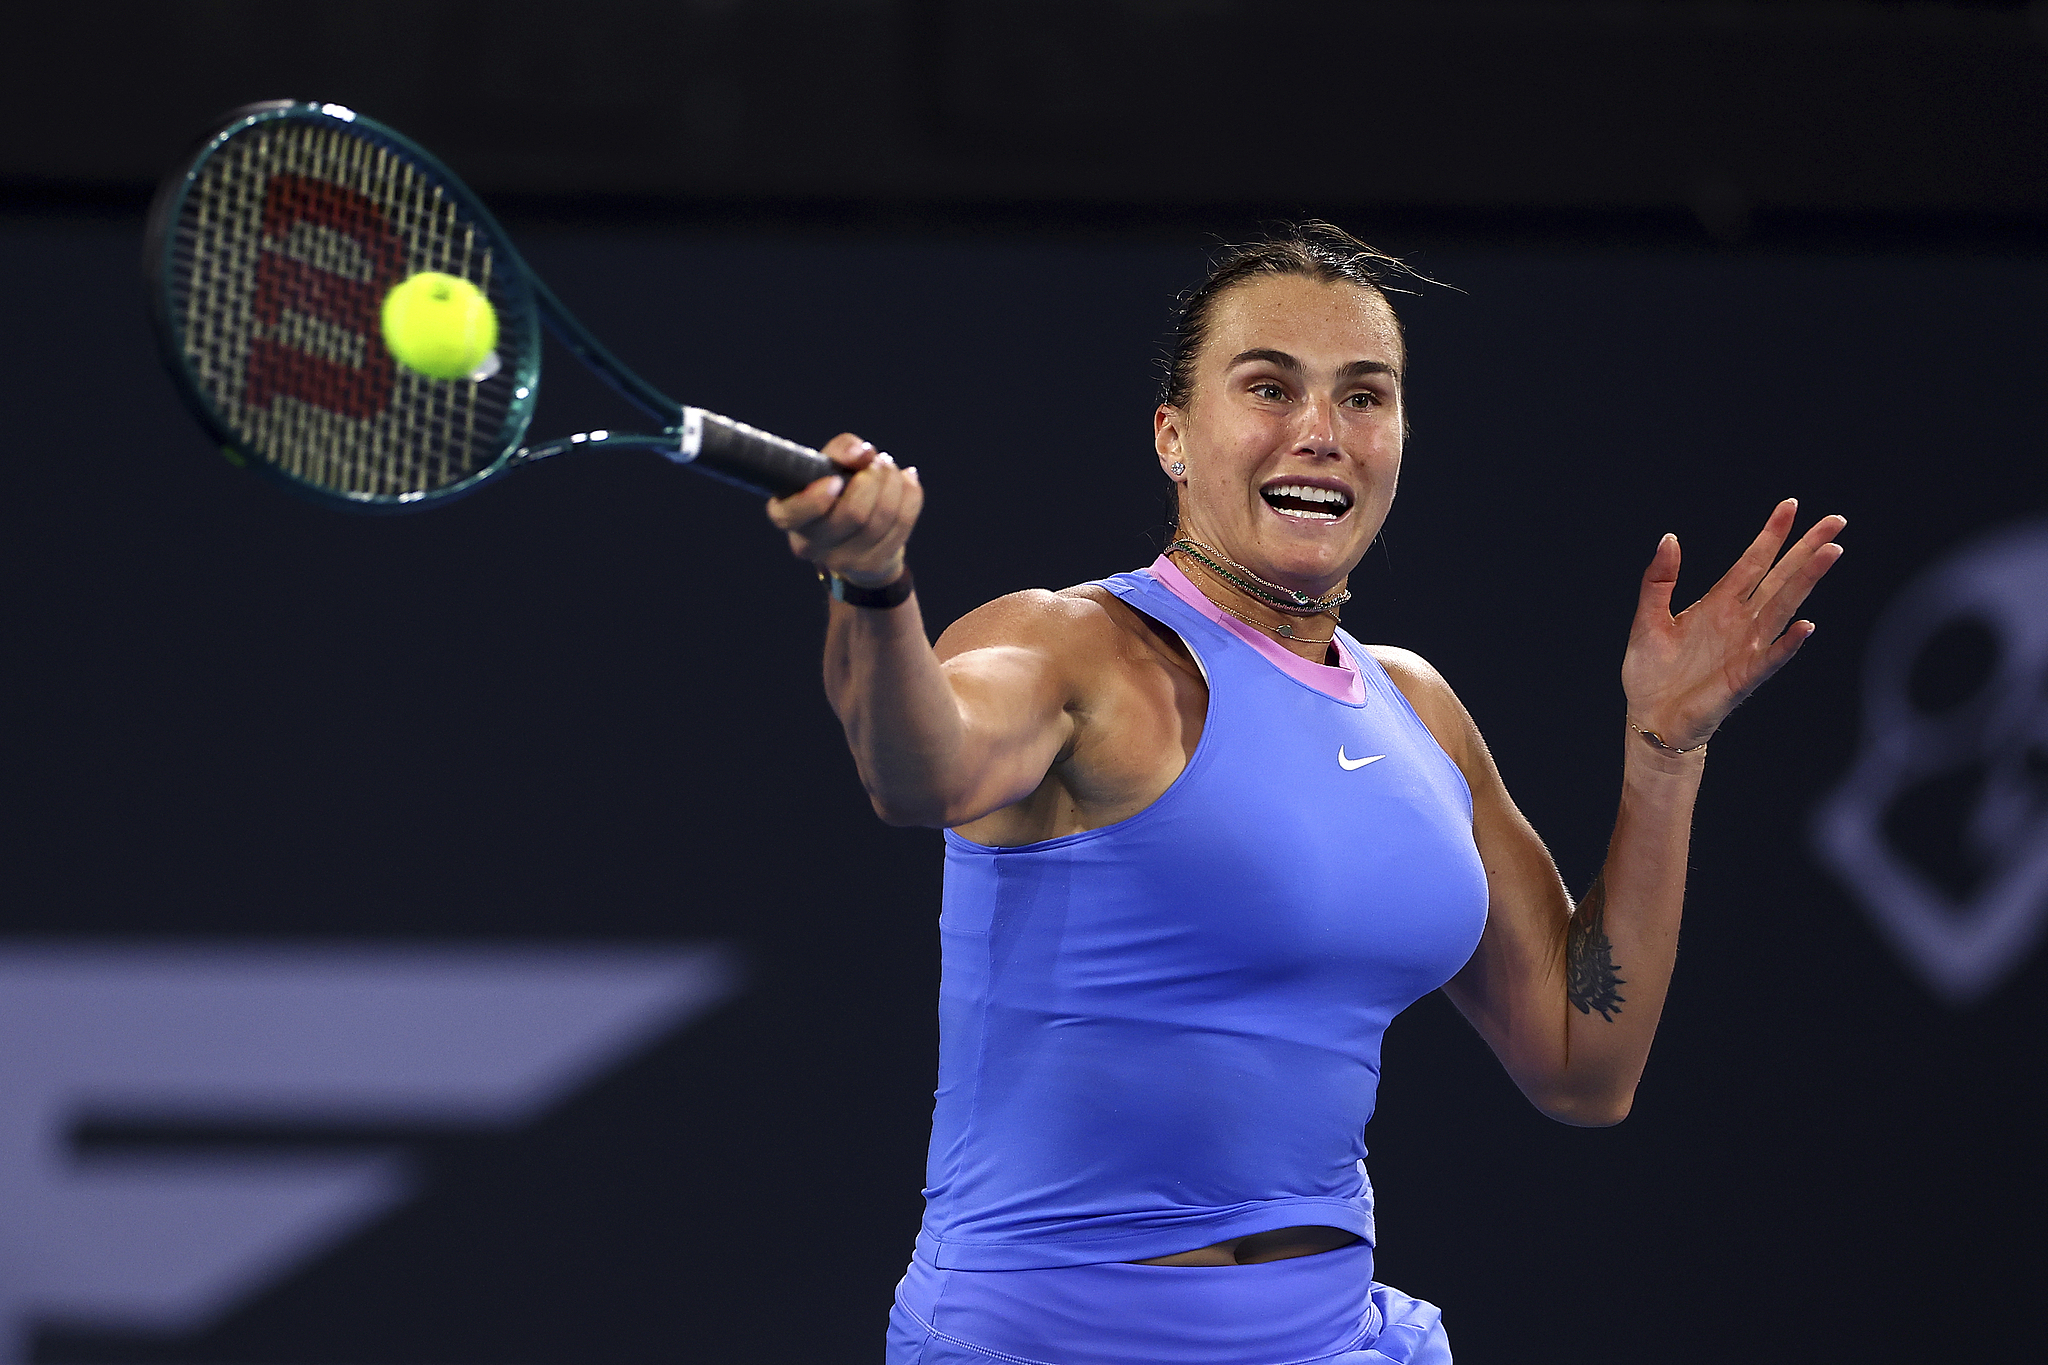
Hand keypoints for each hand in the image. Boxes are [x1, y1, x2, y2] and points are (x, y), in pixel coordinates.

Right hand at [766, 432, 922, 587]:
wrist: (856, 531)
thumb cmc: (835, 488)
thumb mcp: (829, 463)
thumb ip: (841, 450)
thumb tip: (863, 454)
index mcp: (787, 516)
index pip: (792, 515)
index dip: (816, 498)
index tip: (836, 480)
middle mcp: (809, 545)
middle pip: (852, 514)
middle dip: (873, 479)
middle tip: (878, 462)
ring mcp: (842, 561)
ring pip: (882, 518)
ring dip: (894, 483)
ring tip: (890, 468)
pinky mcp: (872, 565)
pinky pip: (903, 524)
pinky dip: (910, 495)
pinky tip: (907, 481)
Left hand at [1622, 499, 1844, 749]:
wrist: (1650, 718)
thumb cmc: (1651, 672)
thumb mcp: (1648, 619)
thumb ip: (1659, 580)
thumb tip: (1669, 538)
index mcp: (1718, 604)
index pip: (1752, 562)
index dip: (1771, 535)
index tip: (1790, 506)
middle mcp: (1740, 621)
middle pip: (1780, 578)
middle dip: (1806, 549)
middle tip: (1835, 520)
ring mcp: (1746, 648)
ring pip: (1783, 607)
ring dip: (1806, 581)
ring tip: (1831, 553)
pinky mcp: (1742, 678)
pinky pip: (1770, 658)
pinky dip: (1787, 644)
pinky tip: (1805, 626)